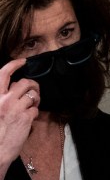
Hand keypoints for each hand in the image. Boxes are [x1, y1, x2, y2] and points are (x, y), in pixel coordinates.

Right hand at [0, 58, 39, 179]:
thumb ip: (1, 98)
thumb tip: (10, 89)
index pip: (3, 74)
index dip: (14, 64)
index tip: (22, 61)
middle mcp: (4, 100)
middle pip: (25, 83)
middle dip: (32, 85)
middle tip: (33, 92)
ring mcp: (16, 108)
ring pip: (33, 94)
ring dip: (35, 98)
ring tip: (32, 105)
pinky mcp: (26, 117)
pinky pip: (35, 108)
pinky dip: (34, 112)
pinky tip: (29, 118)